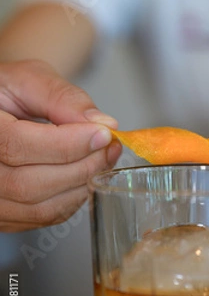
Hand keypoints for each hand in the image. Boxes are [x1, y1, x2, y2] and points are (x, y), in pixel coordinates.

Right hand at [0, 60, 121, 230]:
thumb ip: (62, 98)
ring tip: (103, 157)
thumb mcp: (28, 78)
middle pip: (28, 184)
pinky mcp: (3, 214)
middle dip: (81, 166)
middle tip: (110, 146)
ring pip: (37, 207)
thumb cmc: (7, 90)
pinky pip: (42, 217)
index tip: (103, 134)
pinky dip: (72, 198)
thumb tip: (102, 124)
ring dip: (81, 185)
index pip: (17, 145)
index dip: (66, 144)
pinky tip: (85, 174)